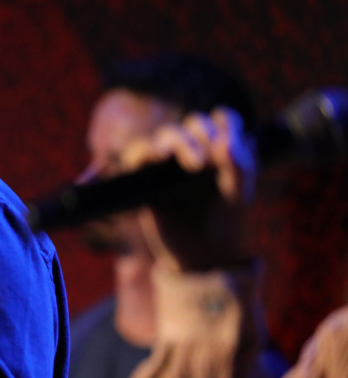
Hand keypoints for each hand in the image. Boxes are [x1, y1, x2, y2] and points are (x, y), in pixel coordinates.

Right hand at [118, 108, 255, 271]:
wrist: (202, 257)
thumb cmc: (227, 224)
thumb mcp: (240, 196)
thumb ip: (240, 167)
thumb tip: (225, 140)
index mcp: (225, 150)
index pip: (224, 120)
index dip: (225, 123)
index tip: (227, 141)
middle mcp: (198, 151)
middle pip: (194, 124)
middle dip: (200, 135)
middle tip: (203, 164)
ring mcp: (170, 163)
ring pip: (167, 135)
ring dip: (177, 141)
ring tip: (188, 163)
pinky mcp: (146, 177)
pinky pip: (138, 154)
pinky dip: (144, 151)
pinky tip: (156, 158)